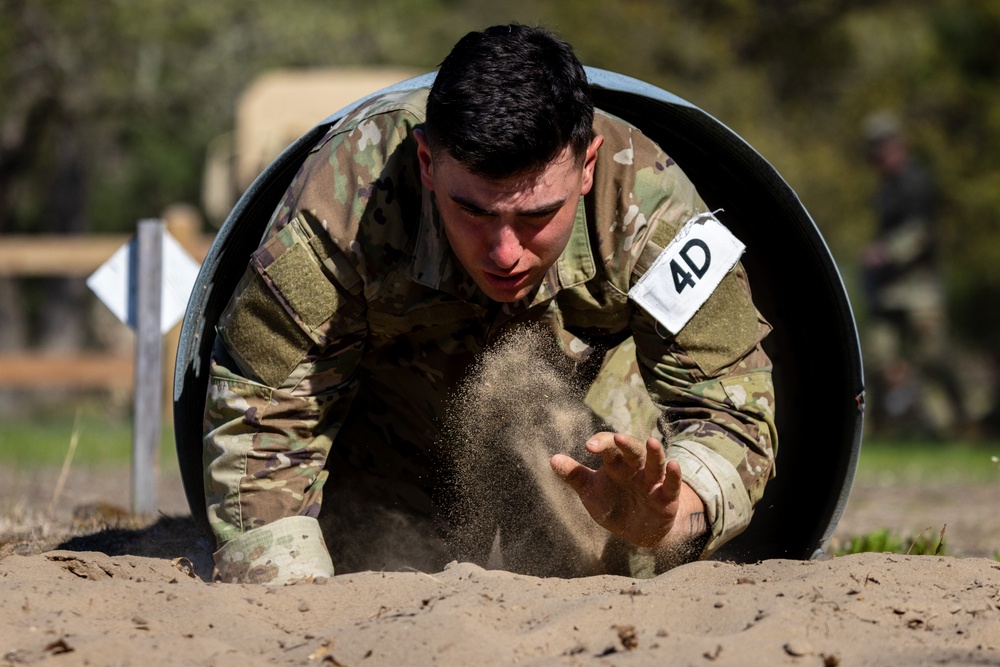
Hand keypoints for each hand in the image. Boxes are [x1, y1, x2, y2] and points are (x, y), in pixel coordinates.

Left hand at [550, 432, 682, 548]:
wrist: (637, 532)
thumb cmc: (613, 504)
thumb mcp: (591, 491)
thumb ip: (574, 476)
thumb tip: (551, 459)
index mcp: (616, 464)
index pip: (609, 447)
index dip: (601, 443)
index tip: (588, 446)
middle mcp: (636, 468)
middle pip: (632, 451)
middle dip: (626, 445)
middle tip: (617, 439)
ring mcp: (652, 481)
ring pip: (655, 463)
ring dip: (654, 453)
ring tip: (651, 442)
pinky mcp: (667, 497)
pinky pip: (672, 484)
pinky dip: (674, 476)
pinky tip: (674, 465)